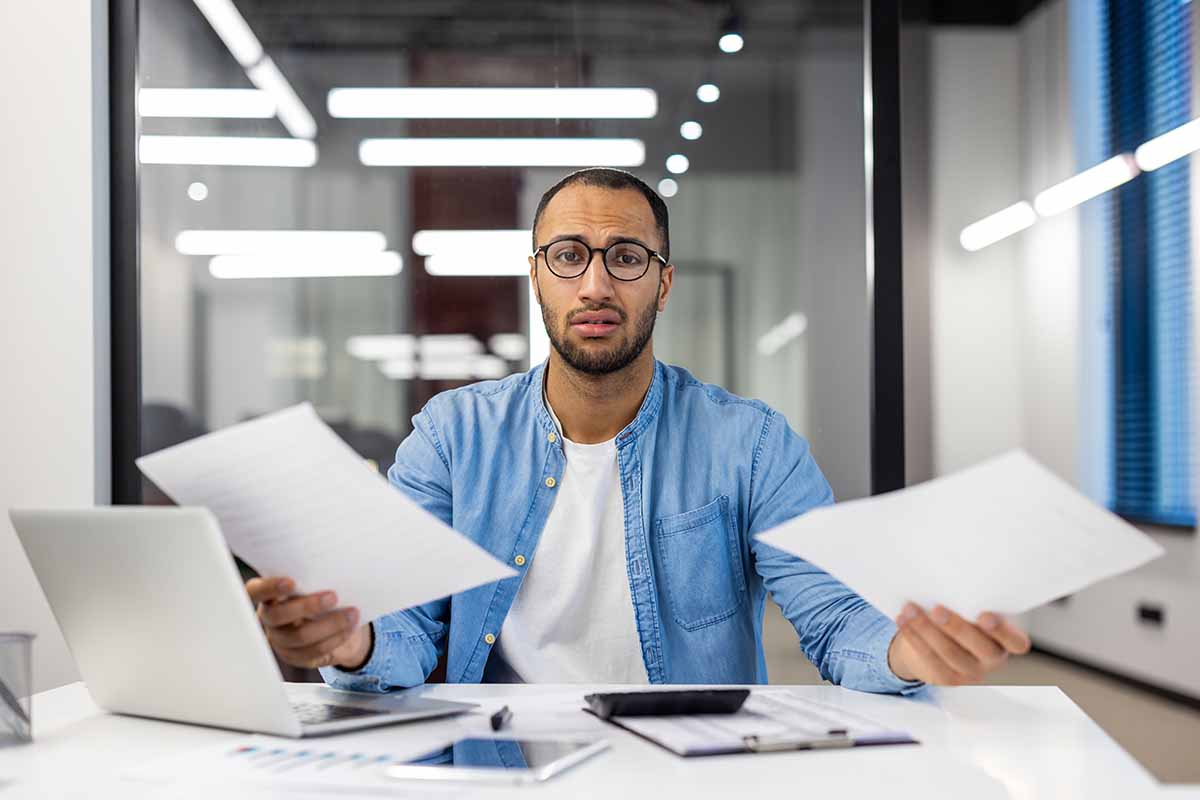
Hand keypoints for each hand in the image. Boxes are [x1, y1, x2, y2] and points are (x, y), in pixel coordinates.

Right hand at [246, 576, 371, 669]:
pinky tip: (349, 628)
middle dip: (307, 606)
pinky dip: (335, 638)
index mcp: (269, 595)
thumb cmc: (325, 592)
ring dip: (329, 624)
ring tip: (351, 613)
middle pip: (277, 616)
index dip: (269, 587)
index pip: (255, 591)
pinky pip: (313, 650)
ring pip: (299, 636)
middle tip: (334, 596)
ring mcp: (280, 639)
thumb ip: (315, 577)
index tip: (291, 582)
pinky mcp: (295, 656)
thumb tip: (333, 567)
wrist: (341, 622)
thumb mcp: (319, 581)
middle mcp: (268, 617)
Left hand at [888, 603, 1029, 685]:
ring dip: (926, 629)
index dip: (1003, 632)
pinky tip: (903, 620)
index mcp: (1007, 642)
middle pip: (979, 647)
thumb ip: (971, 602)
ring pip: (949, 652)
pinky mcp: (947, 677)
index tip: (985, 615)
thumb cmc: (963, 617)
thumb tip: (951, 579)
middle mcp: (992, 660)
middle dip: (956, 627)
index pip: (1016, 643)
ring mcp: (970, 672)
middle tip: (937, 609)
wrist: (939, 644)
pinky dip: (914, 637)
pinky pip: (929, 658)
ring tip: (910, 609)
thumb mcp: (972, 610)